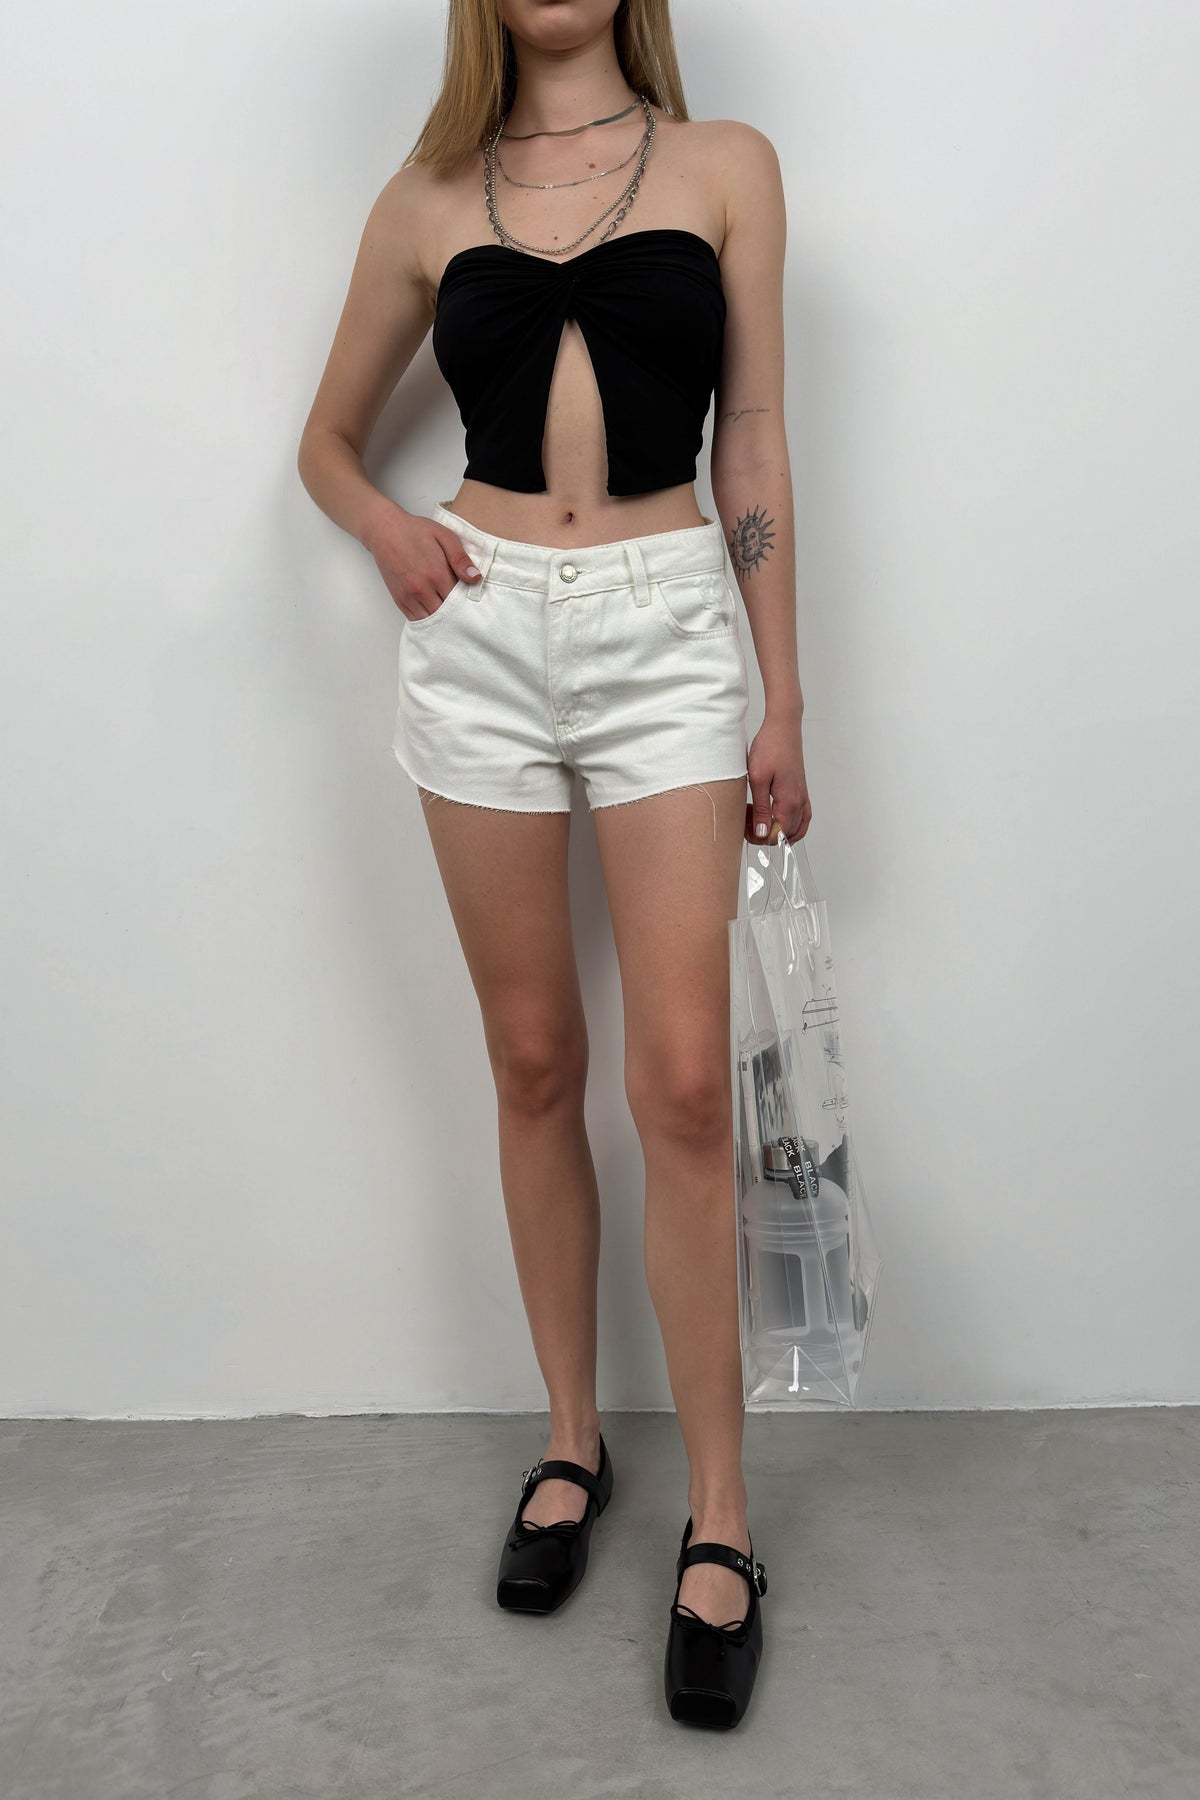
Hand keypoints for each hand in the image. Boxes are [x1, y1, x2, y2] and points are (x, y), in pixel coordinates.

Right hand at [363, 504, 482, 621]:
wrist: (384, 530)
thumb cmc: (415, 531)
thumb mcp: (444, 536)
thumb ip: (461, 559)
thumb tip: (476, 578)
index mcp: (437, 574)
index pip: (459, 601)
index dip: (468, 602)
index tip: (473, 600)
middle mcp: (422, 589)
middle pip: (446, 614)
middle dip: (456, 613)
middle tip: (464, 609)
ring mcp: (409, 596)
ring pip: (431, 620)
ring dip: (442, 619)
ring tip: (450, 613)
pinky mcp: (399, 599)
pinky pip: (416, 619)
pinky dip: (427, 620)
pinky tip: (434, 613)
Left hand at [745, 702, 811, 843]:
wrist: (783, 728)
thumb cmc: (769, 748)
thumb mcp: (757, 779)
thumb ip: (760, 809)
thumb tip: (762, 833)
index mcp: (788, 802)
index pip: (776, 836)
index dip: (758, 836)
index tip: (744, 825)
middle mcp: (799, 803)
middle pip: (785, 835)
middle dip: (765, 834)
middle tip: (748, 820)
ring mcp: (802, 797)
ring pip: (796, 829)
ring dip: (778, 831)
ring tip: (759, 820)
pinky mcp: (801, 791)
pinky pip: (802, 817)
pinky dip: (791, 824)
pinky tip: (776, 818)